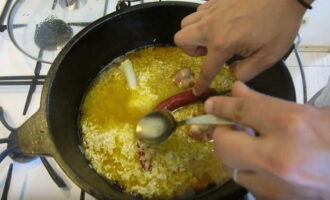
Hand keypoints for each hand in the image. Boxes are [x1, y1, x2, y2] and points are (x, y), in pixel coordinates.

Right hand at [175, 0, 306, 94]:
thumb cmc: (279, 25)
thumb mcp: (267, 57)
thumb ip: (245, 72)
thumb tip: (231, 74)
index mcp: (222, 43)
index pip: (206, 69)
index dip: (201, 83)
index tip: (197, 90)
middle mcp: (210, 26)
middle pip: (181, 39)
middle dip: (190, 50)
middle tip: (207, 52)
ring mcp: (211, 10)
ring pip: (186, 23)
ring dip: (194, 34)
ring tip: (212, 37)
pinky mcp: (215, 0)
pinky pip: (198, 12)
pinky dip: (203, 21)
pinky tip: (219, 24)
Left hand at [204, 82, 329, 199]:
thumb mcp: (307, 112)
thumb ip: (266, 102)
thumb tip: (236, 91)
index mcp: (290, 125)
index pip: (241, 111)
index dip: (222, 106)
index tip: (212, 105)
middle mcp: (279, 158)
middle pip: (224, 146)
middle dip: (222, 135)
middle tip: (231, 128)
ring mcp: (278, 186)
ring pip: (235, 170)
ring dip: (238, 156)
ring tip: (254, 147)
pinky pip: (251, 185)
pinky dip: (253, 173)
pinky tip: (268, 165)